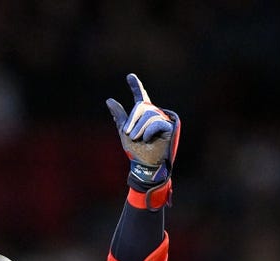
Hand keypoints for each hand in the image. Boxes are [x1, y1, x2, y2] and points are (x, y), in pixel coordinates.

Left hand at [106, 74, 179, 192]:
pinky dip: (148, 133)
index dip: (136, 86)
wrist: (143, 165)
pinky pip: (156, 123)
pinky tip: (148, 140)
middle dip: (132, 120)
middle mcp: (154, 114)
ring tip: (138, 139)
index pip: (140, 97)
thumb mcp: (124, 132)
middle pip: (142, 106)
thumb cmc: (135, 151)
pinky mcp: (170, 127)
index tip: (130, 76)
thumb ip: (119, 116)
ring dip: (139, 129)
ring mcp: (163, 120)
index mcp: (142, 115)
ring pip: (148, 115)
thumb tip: (109, 100)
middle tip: (129, 133)